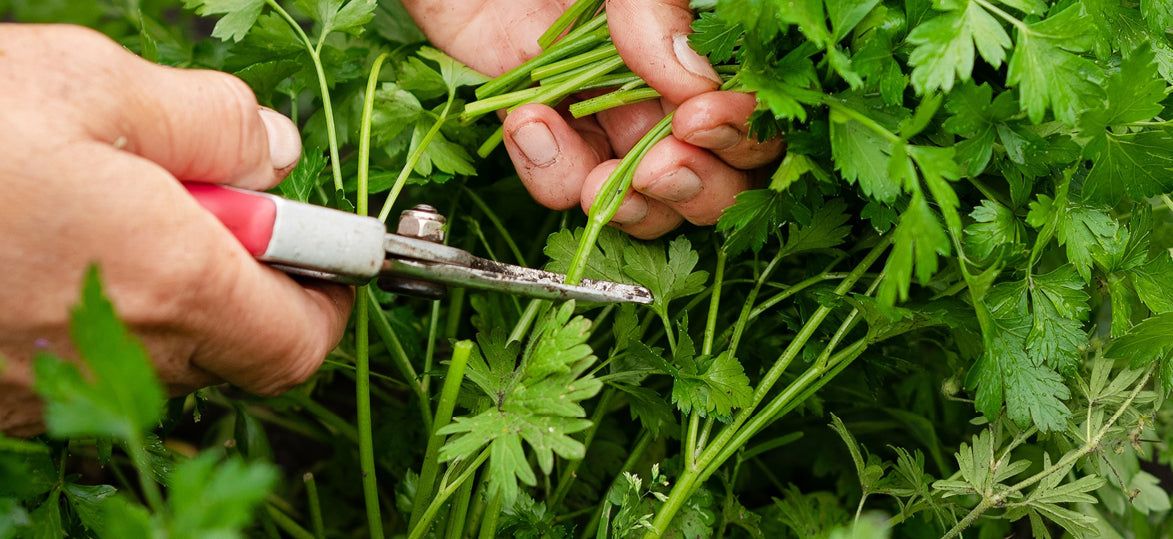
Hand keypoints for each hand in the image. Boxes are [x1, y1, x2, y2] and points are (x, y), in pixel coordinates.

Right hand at [0, 24, 352, 434]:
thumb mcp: (88, 83)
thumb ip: (210, 121)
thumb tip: (275, 152)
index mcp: (171, 284)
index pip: (300, 338)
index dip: (324, 293)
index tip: (320, 249)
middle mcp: (120, 359)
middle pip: (233, 345)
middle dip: (236, 276)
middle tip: (190, 201)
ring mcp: (50, 390)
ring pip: (156, 354)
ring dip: (157, 290)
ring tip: (89, 210)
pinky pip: (84, 364)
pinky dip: (91, 311)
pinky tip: (38, 249)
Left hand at [404, 0, 783, 238]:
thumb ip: (663, 10)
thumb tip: (699, 82)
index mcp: (700, 46)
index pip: (756, 117)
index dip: (741, 134)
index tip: (701, 119)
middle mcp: (663, 89)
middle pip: (717, 178)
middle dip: (695, 186)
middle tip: (660, 167)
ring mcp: (604, 116)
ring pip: (646, 202)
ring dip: (628, 203)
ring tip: (596, 178)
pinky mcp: (543, 131)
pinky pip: (563, 185)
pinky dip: (551, 174)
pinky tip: (532, 123)